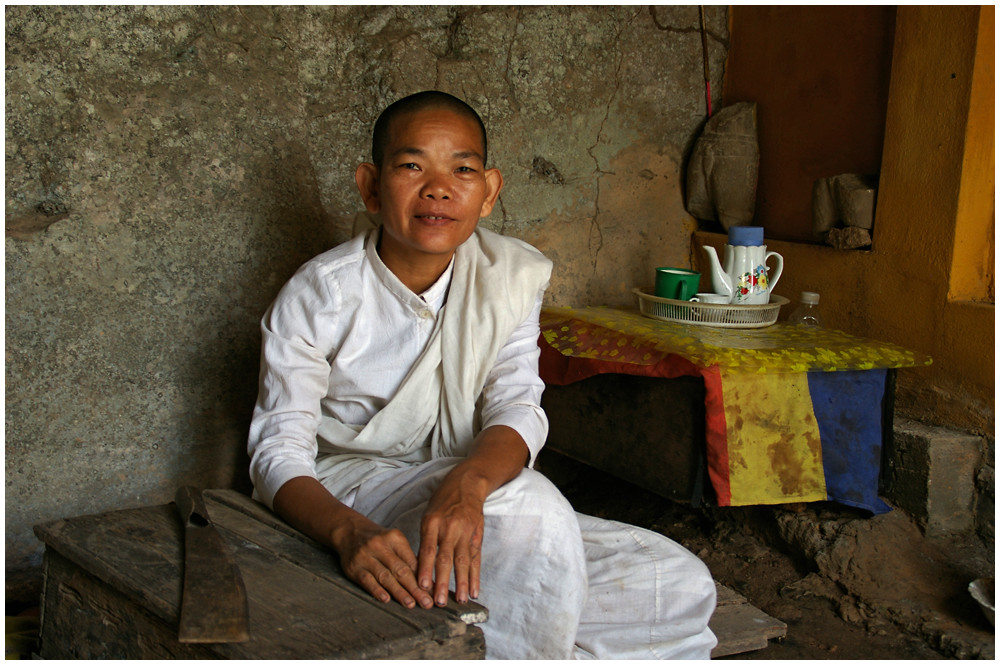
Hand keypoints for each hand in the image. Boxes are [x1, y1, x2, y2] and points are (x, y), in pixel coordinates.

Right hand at [331, 515, 434, 609]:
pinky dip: (377, 590)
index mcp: (395, 538)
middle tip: (427, 603)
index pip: (412, 561)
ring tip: (411, 604)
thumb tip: (428, 583)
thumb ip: (409, 559)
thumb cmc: (379, 542)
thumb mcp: (395, 543)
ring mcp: (366, 556)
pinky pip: (367, 580)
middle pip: (401, 570)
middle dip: (415, 588)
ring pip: (385, 577)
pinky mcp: (354, 567)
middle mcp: (380, 546)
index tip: (433, 592)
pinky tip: (386, 599)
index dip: (424, 578)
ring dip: (399, 592)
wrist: (350, 532)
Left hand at [417, 473, 485, 605]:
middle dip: (442, 582)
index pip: (428, 549)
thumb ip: (426, 539)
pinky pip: (476, 558)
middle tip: (439, 602)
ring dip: (461, 583)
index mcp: (433, 522)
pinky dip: (475, 576)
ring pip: (462, 561)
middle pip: (445, 558)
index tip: (422, 586)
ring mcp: (465, 532)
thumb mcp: (429, 516)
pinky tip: (473, 590)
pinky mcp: (477, 535)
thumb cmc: (442, 502)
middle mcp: (449, 528)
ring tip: (459, 600)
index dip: (425, 568)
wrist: (467, 485)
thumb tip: (419, 566)